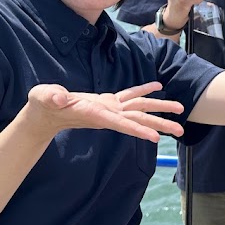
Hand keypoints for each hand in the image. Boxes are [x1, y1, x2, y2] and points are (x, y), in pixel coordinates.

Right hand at [26, 81, 184, 142]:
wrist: (44, 112)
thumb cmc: (43, 105)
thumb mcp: (44, 98)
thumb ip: (51, 97)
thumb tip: (58, 98)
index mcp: (95, 114)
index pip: (120, 124)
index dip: (138, 130)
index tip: (155, 138)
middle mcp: (106, 114)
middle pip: (137, 120)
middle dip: (159, 124)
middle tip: (181, 130)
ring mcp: (108, 108)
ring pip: (138, 108)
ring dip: (159, 108)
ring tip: (180, 110)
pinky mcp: (106, 101)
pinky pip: (129, 95)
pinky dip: (143, 90)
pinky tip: (157, 86)